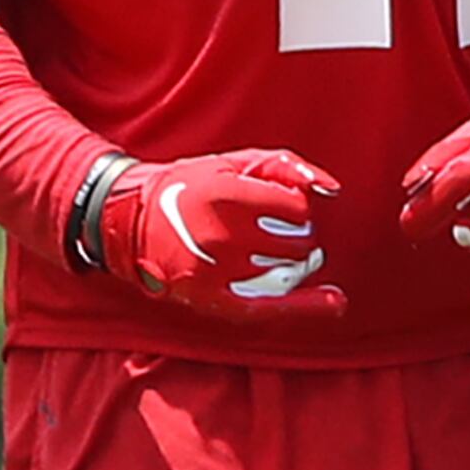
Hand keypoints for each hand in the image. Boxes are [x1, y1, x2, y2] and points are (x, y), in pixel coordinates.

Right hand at [96, 150, 345, 319]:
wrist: (134, 222)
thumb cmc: (194, 186)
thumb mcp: (236, 163)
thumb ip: (288, 168)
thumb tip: (332, 190)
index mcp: (224, 195)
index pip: (297, 210)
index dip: (297, 209)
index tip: (283, 208)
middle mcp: (220, 236)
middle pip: (297, 243)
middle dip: (298, 237)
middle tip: (278, 232)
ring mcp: (217, 272)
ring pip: (288, 273)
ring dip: (294, 263)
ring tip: (275, 253)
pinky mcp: (214, 300)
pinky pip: (273, 306)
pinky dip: (309, 306)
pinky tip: (336, 303)